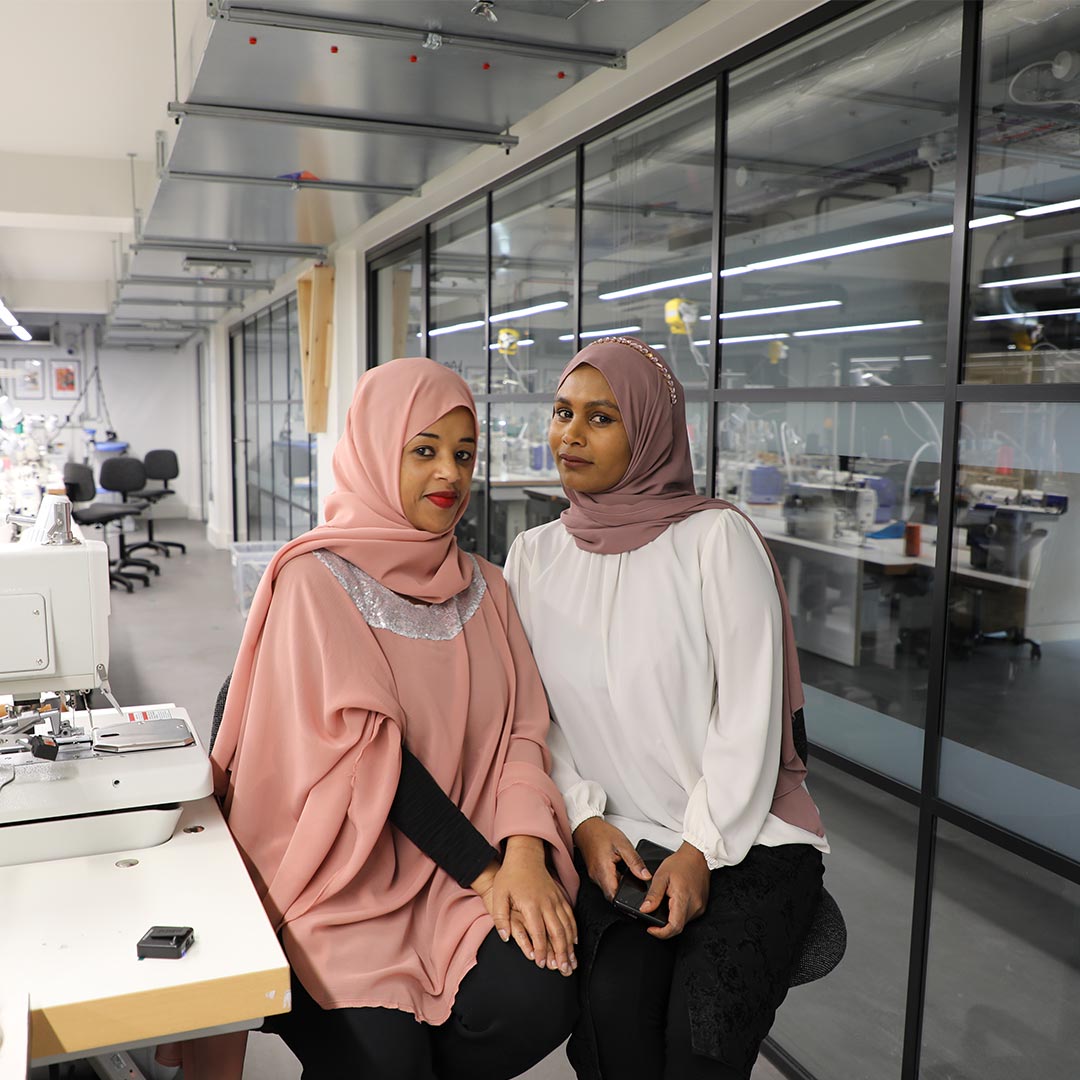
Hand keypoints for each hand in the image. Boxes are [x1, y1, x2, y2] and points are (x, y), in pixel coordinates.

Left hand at [487, 837, 577, 975]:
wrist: (525, 855)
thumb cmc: (510, 875)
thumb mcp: (499, 894)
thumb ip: (501, 917)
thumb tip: (504, 937)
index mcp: (531, 905)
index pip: (539, 933)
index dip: (542, 951)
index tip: (542, 964)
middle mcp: (546, 903)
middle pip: (558, 933)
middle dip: (562, 954)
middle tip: (564, 970)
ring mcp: (555, 899)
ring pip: (567, 926)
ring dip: (570, 946)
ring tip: (572, 962)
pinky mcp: (560, 896)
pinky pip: (570, 916)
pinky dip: (574, 930)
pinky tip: (575, 942)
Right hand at [573, 816, 650, 901]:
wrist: (586, 826)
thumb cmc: (601, 833)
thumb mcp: (623, 844)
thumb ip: (635, 862)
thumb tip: (646, 876)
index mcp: (603, 871)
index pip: (614, 897)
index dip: (625, 900)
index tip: (635, 897)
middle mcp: (596, 876)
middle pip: (612, 894)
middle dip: (624, 892)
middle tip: (634, 882)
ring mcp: (594, 875)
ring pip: (609, 888)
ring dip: (619, 884)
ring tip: (626, 871)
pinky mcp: (595, 872)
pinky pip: (606, 881)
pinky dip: (615, 878)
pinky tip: (619, 868)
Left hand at [640, 843, 709, 939]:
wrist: (698, 855)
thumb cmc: (681, 863)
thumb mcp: (661, 876)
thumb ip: (653, 894)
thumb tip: (645, 909)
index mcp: (683, 899)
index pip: (674, 927)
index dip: (660, 933)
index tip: (651, 929)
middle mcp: (694, 906)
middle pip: (678, 927)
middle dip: (663, 926)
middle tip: (652, 916)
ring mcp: (699, 907)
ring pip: (683, 922)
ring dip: (671, 919)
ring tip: (663, 905)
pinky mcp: (701, 906)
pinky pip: (688, 916)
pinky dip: (678, 913)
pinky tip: (672, 903)